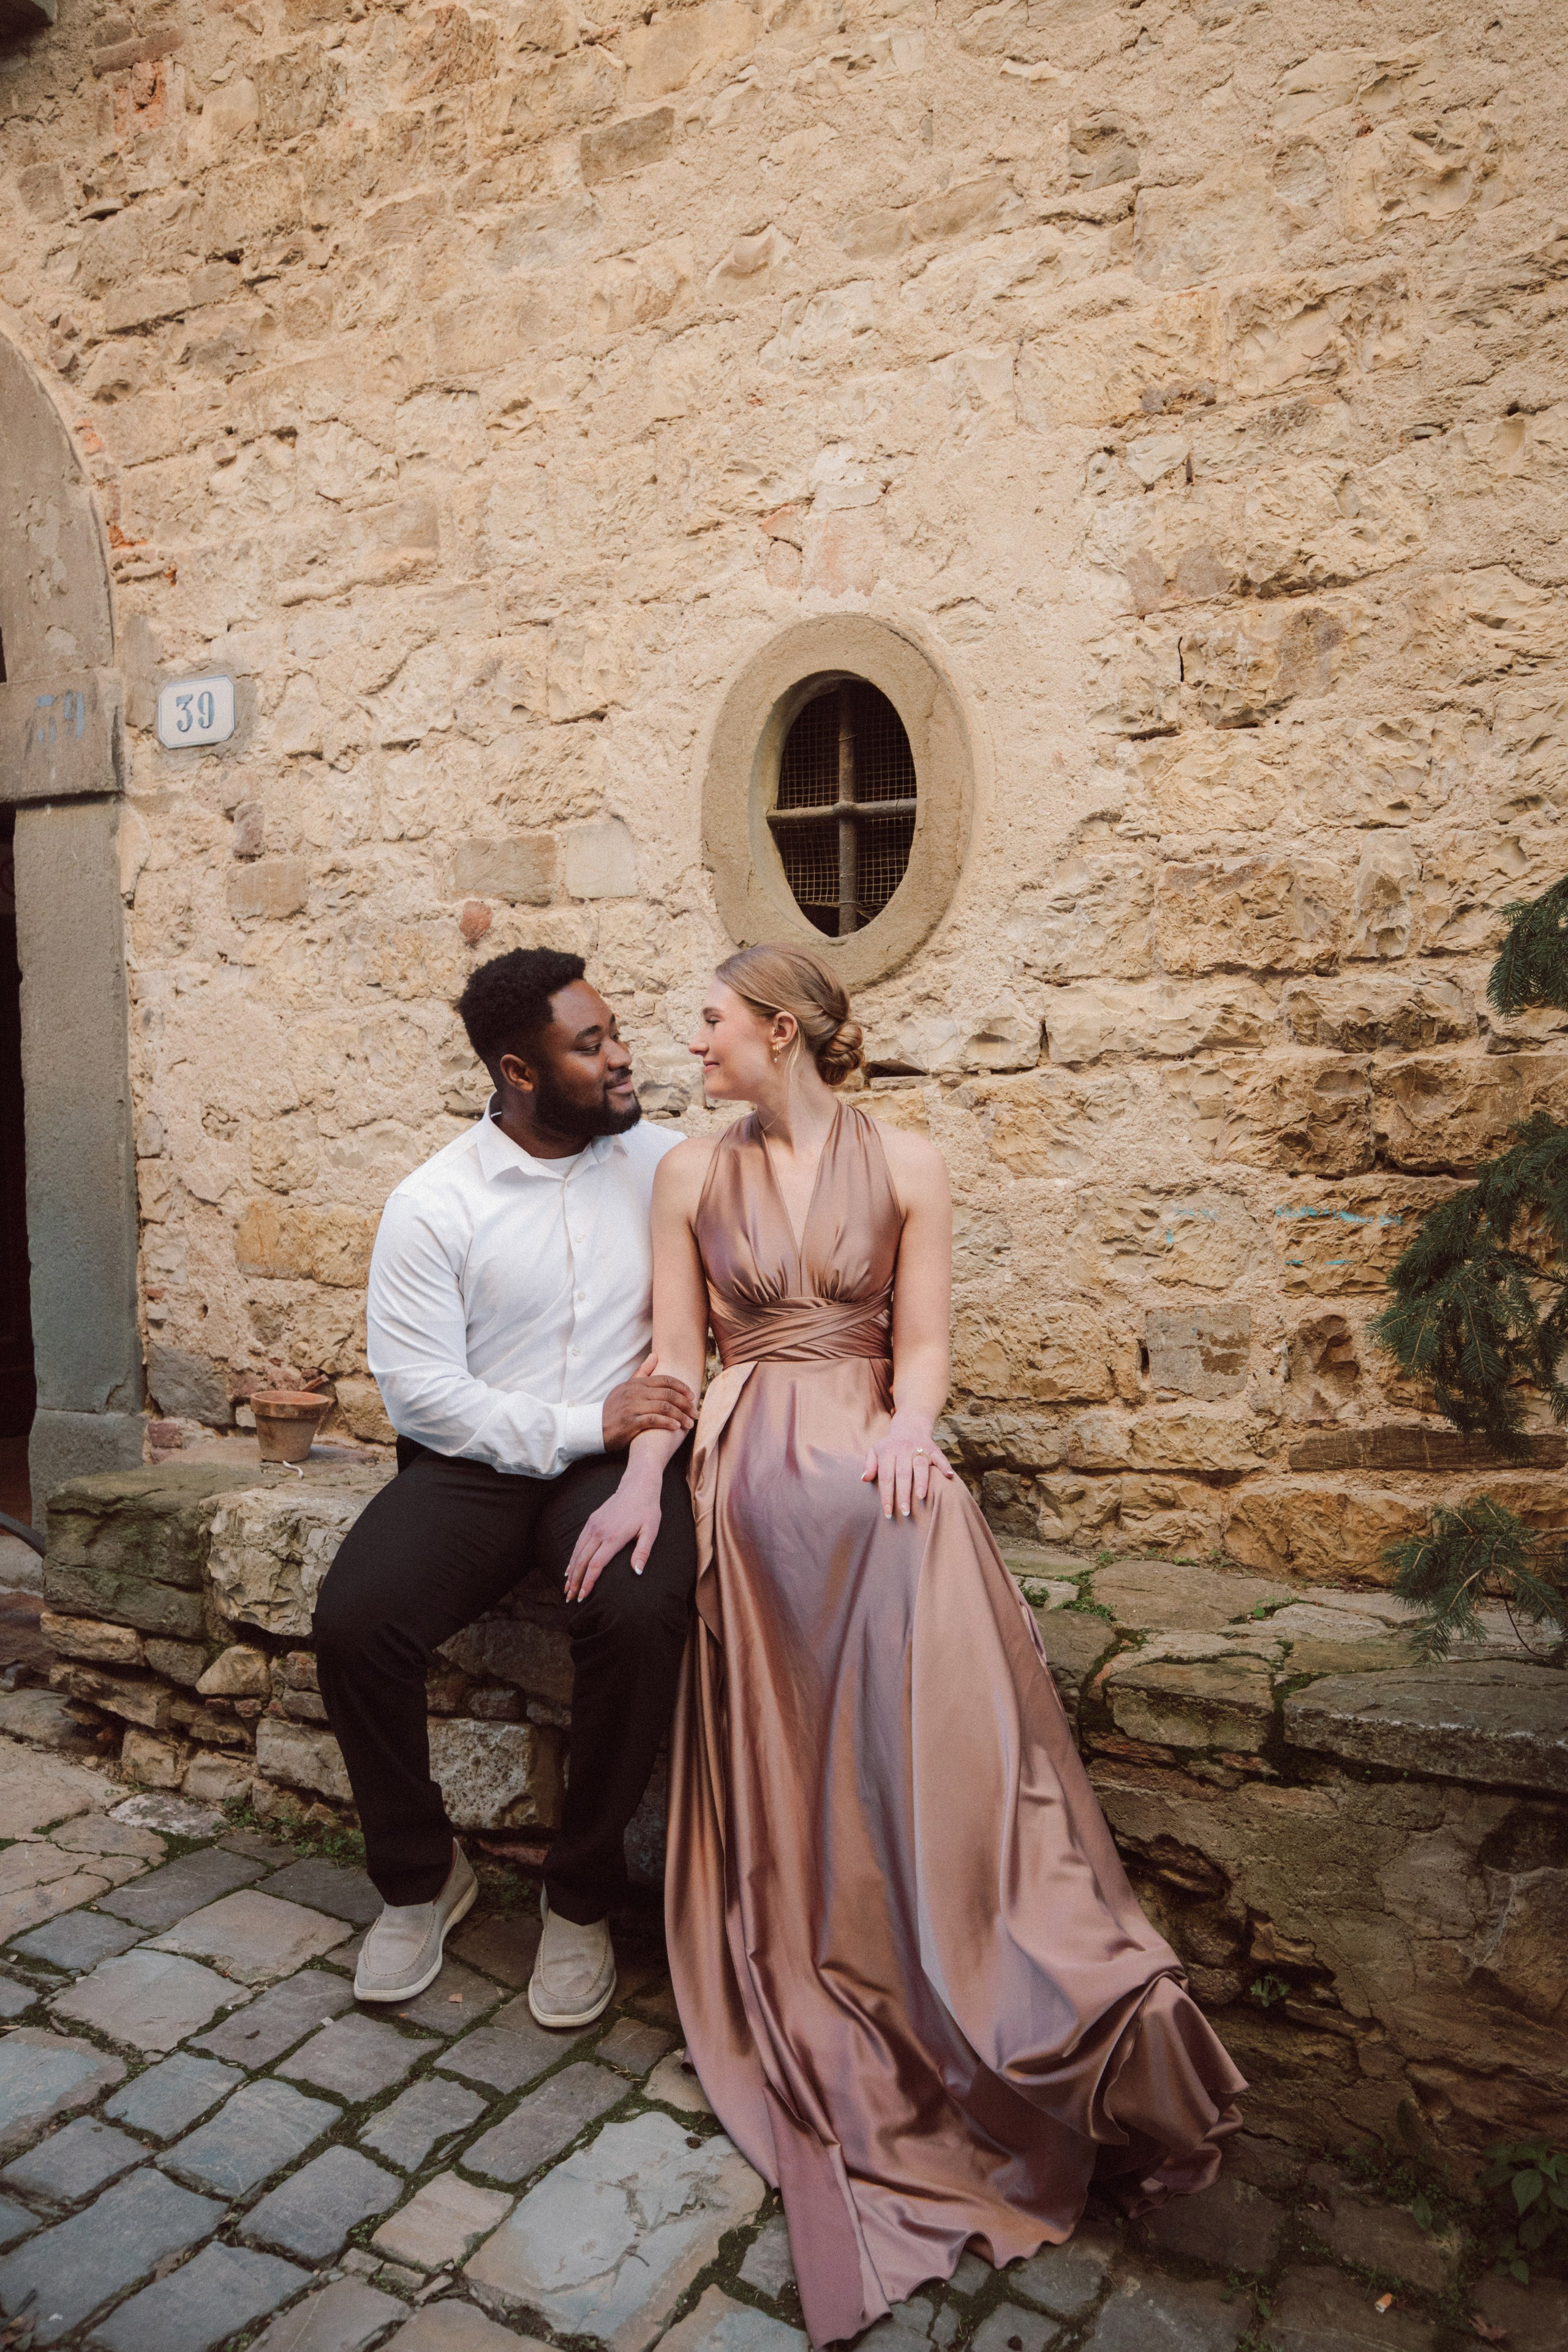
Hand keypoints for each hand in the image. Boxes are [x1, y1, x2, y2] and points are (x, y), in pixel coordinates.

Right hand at [565, 1470, 663, 1600]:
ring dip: (571, 1572)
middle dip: (575, 1582)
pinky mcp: (591, 1521)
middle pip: (582, 1561)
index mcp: (613, 1537)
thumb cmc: (647, 1510)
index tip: (583, 1596)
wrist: (637, 1486)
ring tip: (567, 1588)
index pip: (596, 1565)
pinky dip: (572, 1558)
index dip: (588, 1582)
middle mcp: (599, 1531)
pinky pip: (578, 1543)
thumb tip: (637, 1572)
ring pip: (577, 1552)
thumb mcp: (651, 1531)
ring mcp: (593, 1525)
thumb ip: (643, 1552)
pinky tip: (569, 1568)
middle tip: (570, 1598)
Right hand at [602, 1356, 695, 1451]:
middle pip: (668, 1394)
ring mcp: (633, 1407)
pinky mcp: (631, 1422)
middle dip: (685, 1403)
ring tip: (689, 1423)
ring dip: (681, 1415)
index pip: (665, 1380)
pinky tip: (676, 1427)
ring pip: (664, 1407)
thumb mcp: (625, 1387)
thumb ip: (642, 1372)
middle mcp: (635, 1392)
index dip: (682, 1387)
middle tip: (694, 1412)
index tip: (692, 1396)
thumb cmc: (613, 1409)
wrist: (594, 1428)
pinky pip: (654, 1420)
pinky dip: (668, 1423)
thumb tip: (655, 1355)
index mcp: (636, 1383)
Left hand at [861, 1415, 954, 1520]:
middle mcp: (904, 1449)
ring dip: (921, 1482)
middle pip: (903, 1474)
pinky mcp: (933, 1448)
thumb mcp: (875, 1451)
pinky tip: (949, 1476)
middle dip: (904, 1494)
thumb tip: (864, 1480)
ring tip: (921, 1498)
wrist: (909, 1425)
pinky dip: (945, 1466)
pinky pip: (940, 1457)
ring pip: (921, 1466)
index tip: (888, 1512)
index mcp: (888, 1451)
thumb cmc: (890, 1446)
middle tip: (905, 1512)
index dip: (887, 1495)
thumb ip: (869, 1465)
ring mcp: (919, 1448)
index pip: (886, 1476)